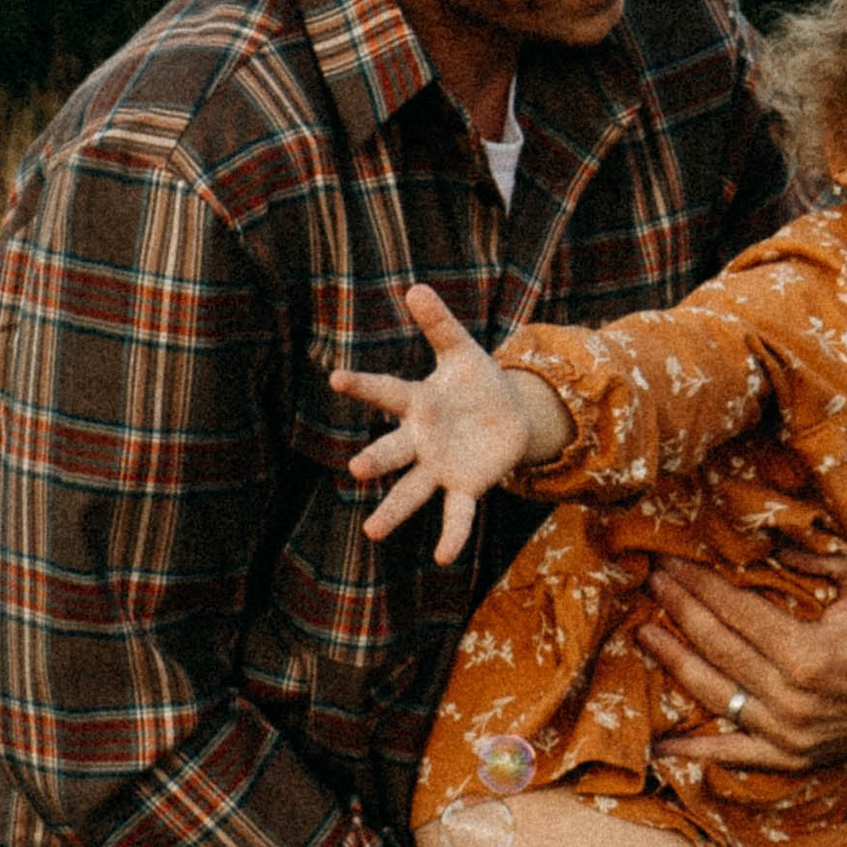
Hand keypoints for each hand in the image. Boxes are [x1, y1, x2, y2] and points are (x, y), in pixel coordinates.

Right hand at [335, 283, 570, 562]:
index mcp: (419, 403)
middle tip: (356, 469)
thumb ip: (440, 325)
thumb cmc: (477, 382)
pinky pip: (457, 515)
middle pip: (394, 451)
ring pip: (412, 491)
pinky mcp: (466, 487)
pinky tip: (445, 558)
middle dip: (377, 459)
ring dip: (394, 511)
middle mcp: (421, 440)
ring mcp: (440, 467)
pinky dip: (452, 535)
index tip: (336, 377)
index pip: (387, 393)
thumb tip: (415, 288)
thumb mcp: (463, 351)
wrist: (510, 416)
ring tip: (372, 532)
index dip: (363, 386)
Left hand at [638, 551, 846, 771]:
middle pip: (718, 647)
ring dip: (674, 663)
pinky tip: (659, 747)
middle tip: (652, 582)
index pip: (736, 611)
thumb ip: (816, 558)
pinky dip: (696, 752)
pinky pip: (735, 755)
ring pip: (715, 695)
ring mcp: (790, 734)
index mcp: (809, 654)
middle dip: (680, 611)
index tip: (671, 562)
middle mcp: (793, 699)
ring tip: (645, 634)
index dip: (699, 584)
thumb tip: (764, 538)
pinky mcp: (793, 758)